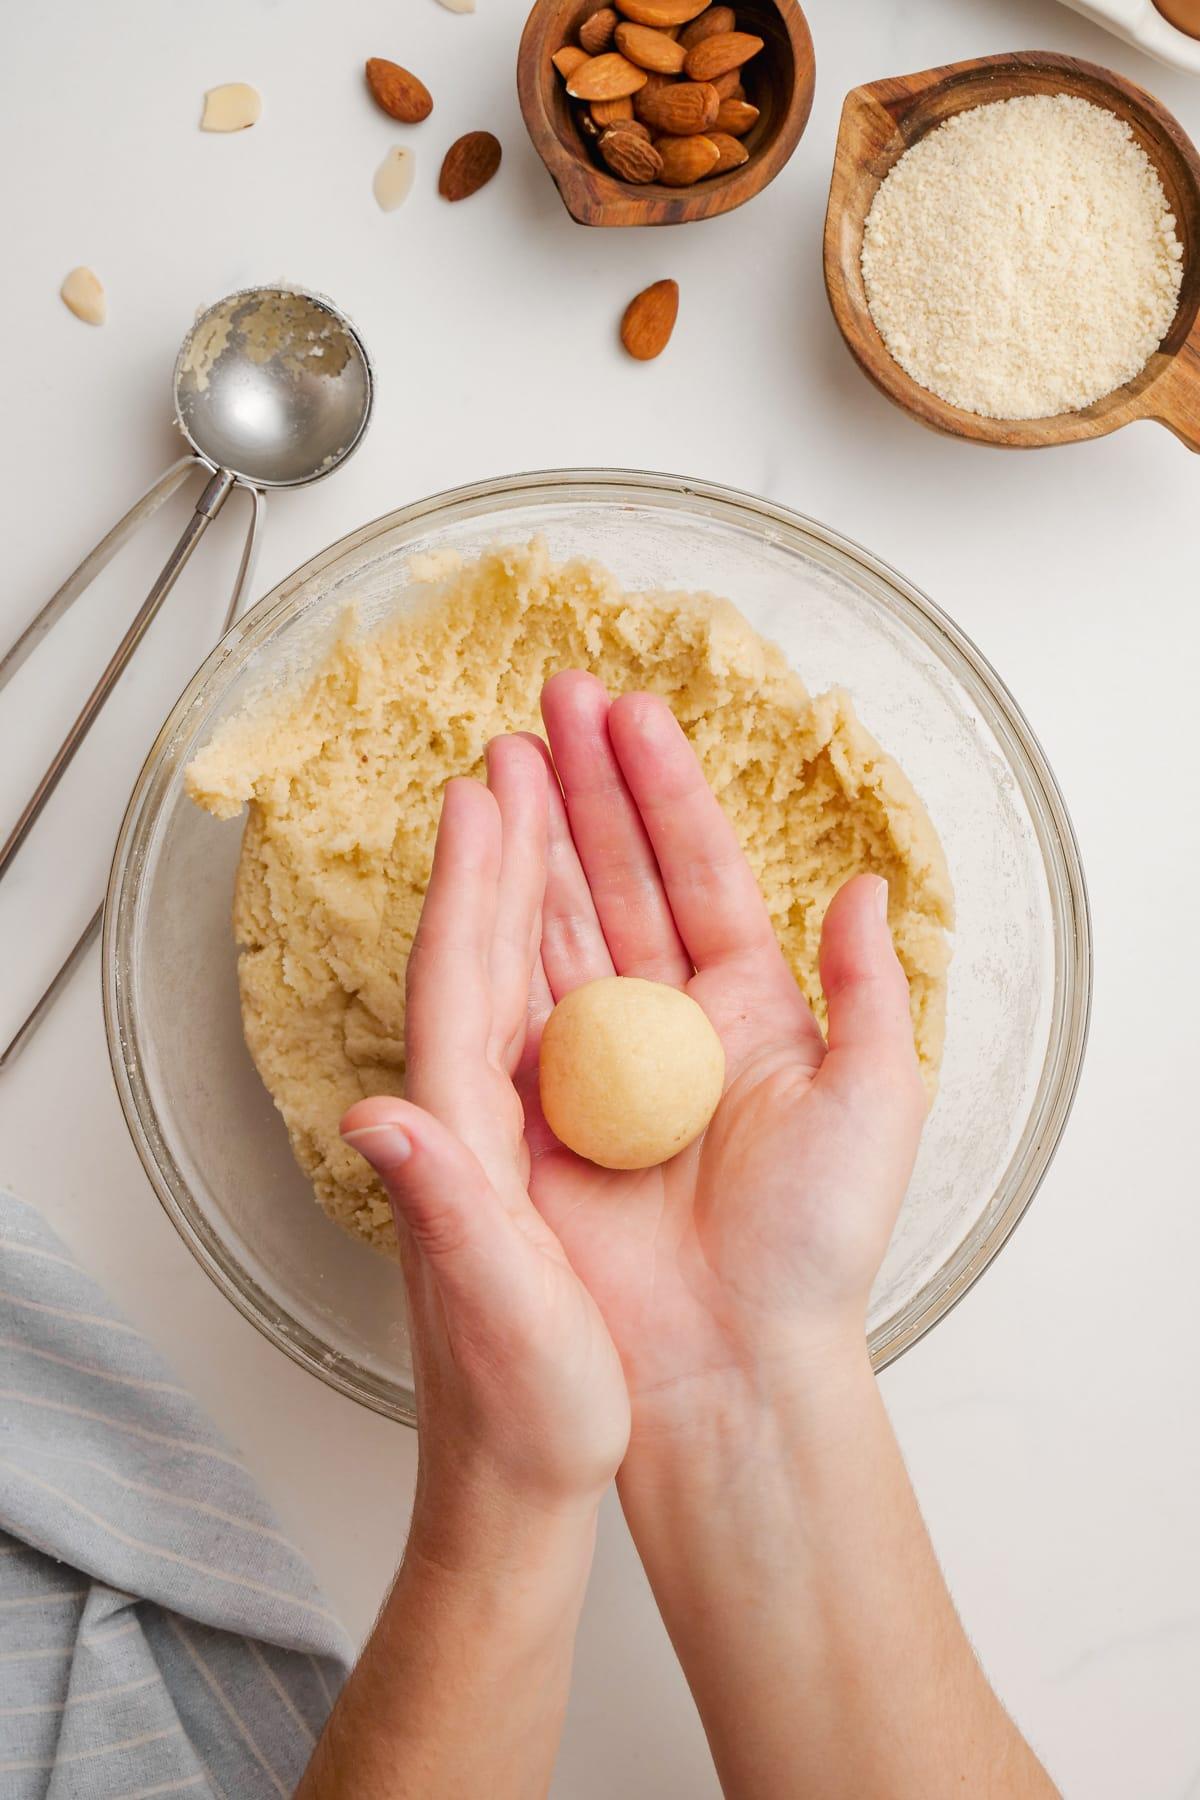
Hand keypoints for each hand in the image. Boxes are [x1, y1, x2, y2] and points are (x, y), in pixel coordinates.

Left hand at [341, 739, 629, 1546]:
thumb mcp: (497, 1321)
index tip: (490, 785)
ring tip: (556, 787)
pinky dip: (572, 942)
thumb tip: (378, 1115)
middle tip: (529, 738)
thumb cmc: (526, 1409)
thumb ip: (443, 1213)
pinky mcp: (550, 1146)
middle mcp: (473, 1114)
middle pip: (487, 948)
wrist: (529, 1478)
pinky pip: (561, 1015)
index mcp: (457, 1137)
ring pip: (524, 968)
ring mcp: (513, 1125)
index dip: (475, 877)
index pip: (459, 978)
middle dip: (506, 840)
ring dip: (538, 872)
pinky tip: (593, 907)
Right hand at [516, 672, 927, 1442]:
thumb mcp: (874, 1101)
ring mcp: (598, 1057)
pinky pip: (516, 996)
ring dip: (536, 832)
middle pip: (622, 874)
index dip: (666, 789)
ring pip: (562, 917)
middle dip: (587, 784)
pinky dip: (498, 922)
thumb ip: (870, 988)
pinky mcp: (539, 1103)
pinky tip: (484, 854)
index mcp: (750, 1009)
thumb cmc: (813, 1246)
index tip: (632, 714)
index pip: (700, 869)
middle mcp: (668, 1020)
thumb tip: (864, 888)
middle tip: (555, 698)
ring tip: (511, 748)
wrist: (731, 1360)